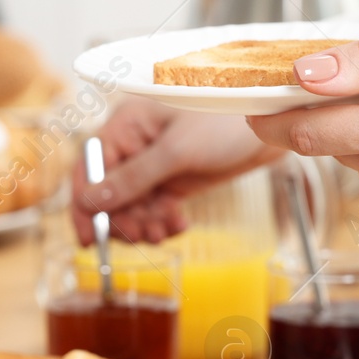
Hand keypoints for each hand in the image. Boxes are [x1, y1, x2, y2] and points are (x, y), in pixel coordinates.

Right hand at [71, 98, 280, 244]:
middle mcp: (134, 145)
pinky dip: (161, 222)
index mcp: (125, 125)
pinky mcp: (172, 180)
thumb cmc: (225, 120)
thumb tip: (90, 201)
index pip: (90, 168)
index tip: (87, 238)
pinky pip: (153, 209)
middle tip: (145, 235)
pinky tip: (177, 224)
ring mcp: (153, 164)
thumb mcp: (176, 150)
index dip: (84, 204)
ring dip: (143, 224)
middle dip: (123, 219)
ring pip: (131, 206)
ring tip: (165, 231)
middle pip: (108, 194)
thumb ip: (132, 178)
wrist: (273, 125)